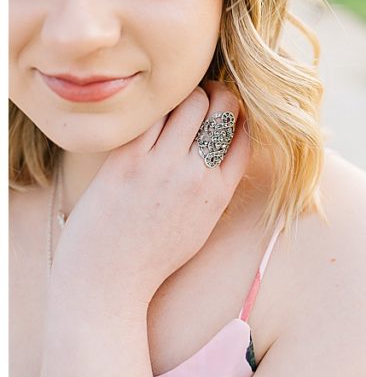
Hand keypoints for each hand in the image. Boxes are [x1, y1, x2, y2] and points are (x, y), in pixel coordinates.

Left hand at [49, 81, 251, 306]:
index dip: (237, 116)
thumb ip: (216, 188)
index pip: (245, 134)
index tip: (223, 112)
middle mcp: (197, 175)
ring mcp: (163, 167)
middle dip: (216, 95)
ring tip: (172, 102)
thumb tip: (222, 152)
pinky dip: (154, 108)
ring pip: (191, 102)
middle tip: (201, 96)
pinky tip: (147, 114)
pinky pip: (151, 115)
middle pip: (223, 108)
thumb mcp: (201, 224)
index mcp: (219, 192)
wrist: (107, 281)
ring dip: (186, 95)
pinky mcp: (128, 161)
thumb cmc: (151, 256)